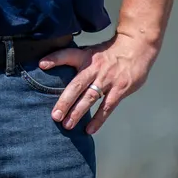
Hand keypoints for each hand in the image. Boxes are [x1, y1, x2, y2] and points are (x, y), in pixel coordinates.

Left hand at [39, 34, 159, 135]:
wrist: (136, 48)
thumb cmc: (108, 53)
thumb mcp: (89, 51)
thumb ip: (74, 62)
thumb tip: (49, 68)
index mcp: (85, 57)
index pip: (67, 55)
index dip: (54, 59)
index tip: (42, 65)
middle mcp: (94, 68)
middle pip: (76, 85)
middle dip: (65, 101)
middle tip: (55, 116)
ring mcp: (107, 80)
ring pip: (90, 98)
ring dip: (78, 112)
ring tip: (67, 125)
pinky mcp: (120, 89)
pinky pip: (107, 107)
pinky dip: (99, 119)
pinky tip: (90, 130)